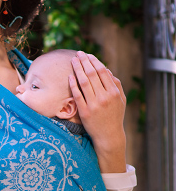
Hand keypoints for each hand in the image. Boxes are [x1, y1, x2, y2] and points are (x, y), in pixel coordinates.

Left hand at [69, 51, 126, 172]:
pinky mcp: (84, 112)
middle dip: (84, 61)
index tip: (88, 55)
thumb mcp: (121, 100)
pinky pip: (77, 95)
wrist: (108, 136)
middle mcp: (104, 97)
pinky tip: (70, 76)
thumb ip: (116, 85)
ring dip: (77, 69)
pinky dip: (73, 84)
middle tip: (78, 54)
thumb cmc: (115, 116)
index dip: (94, 61)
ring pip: (84, 83)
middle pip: (92, 74)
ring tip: (73, 61)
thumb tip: (107, 70)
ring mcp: (94, 104)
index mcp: (113, 92)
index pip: (102, 72)